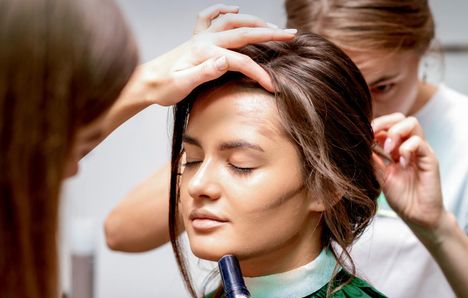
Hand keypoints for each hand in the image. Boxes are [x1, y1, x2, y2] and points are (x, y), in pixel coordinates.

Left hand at [138, 5, 295, 105]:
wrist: (144, 82)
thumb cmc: (163, 87)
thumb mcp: (183, 85)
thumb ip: (205, 72)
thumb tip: (227, 60)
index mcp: (205, 53)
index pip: (240, 62)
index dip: (259, 73)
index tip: (272, 86)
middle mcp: (205, 41)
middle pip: (243, 33)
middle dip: (269, 34)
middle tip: (291, 35)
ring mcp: (200, 37)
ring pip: (232, 21)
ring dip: (253, 21)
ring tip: (272, 27)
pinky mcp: (195, 38)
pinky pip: (210, 17)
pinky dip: (223, 10)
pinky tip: (234, 8)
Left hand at [372, 113, 447, 242]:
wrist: (417, 215)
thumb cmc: (401, 197)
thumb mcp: (380, 176)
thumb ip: (373, 160)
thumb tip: (359, 144)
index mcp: (396, 148)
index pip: (387, 125)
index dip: (375, 126)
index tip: (364, 135)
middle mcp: (409, 146)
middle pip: (401, 118)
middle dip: (385, 122)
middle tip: (374, 135)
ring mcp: (420, 151)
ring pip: (412, 124)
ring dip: (396, 133)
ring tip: (389, 150)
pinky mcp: (430, 159)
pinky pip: (420, 142)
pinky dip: (407, 148)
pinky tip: (402, 162)